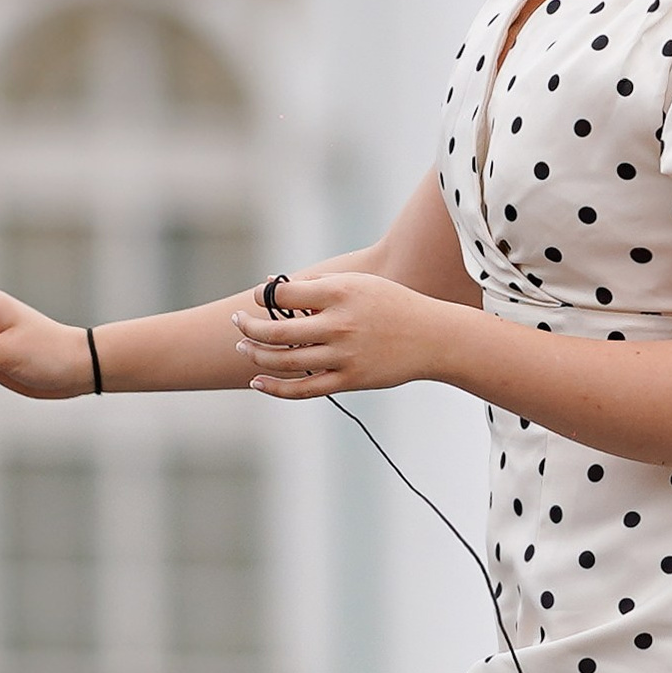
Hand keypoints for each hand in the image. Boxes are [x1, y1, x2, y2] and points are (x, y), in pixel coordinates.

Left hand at [233, 268, 444, 399]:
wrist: (434, 337)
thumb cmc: (393, 304)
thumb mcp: (360, 283)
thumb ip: (318, 284)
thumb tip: (274, 285)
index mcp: (341, 292)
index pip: (284, 294)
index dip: (263, 295)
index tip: (259, 297)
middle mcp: (340, 324)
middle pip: (277, 330)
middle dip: (248, 326)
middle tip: (237, 322)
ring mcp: (344, 355)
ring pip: (284, 361)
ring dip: (256, 355)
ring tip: (243, 348)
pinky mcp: (349, 380)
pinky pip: (303, 389)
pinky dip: (275, 388)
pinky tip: (257, 382)